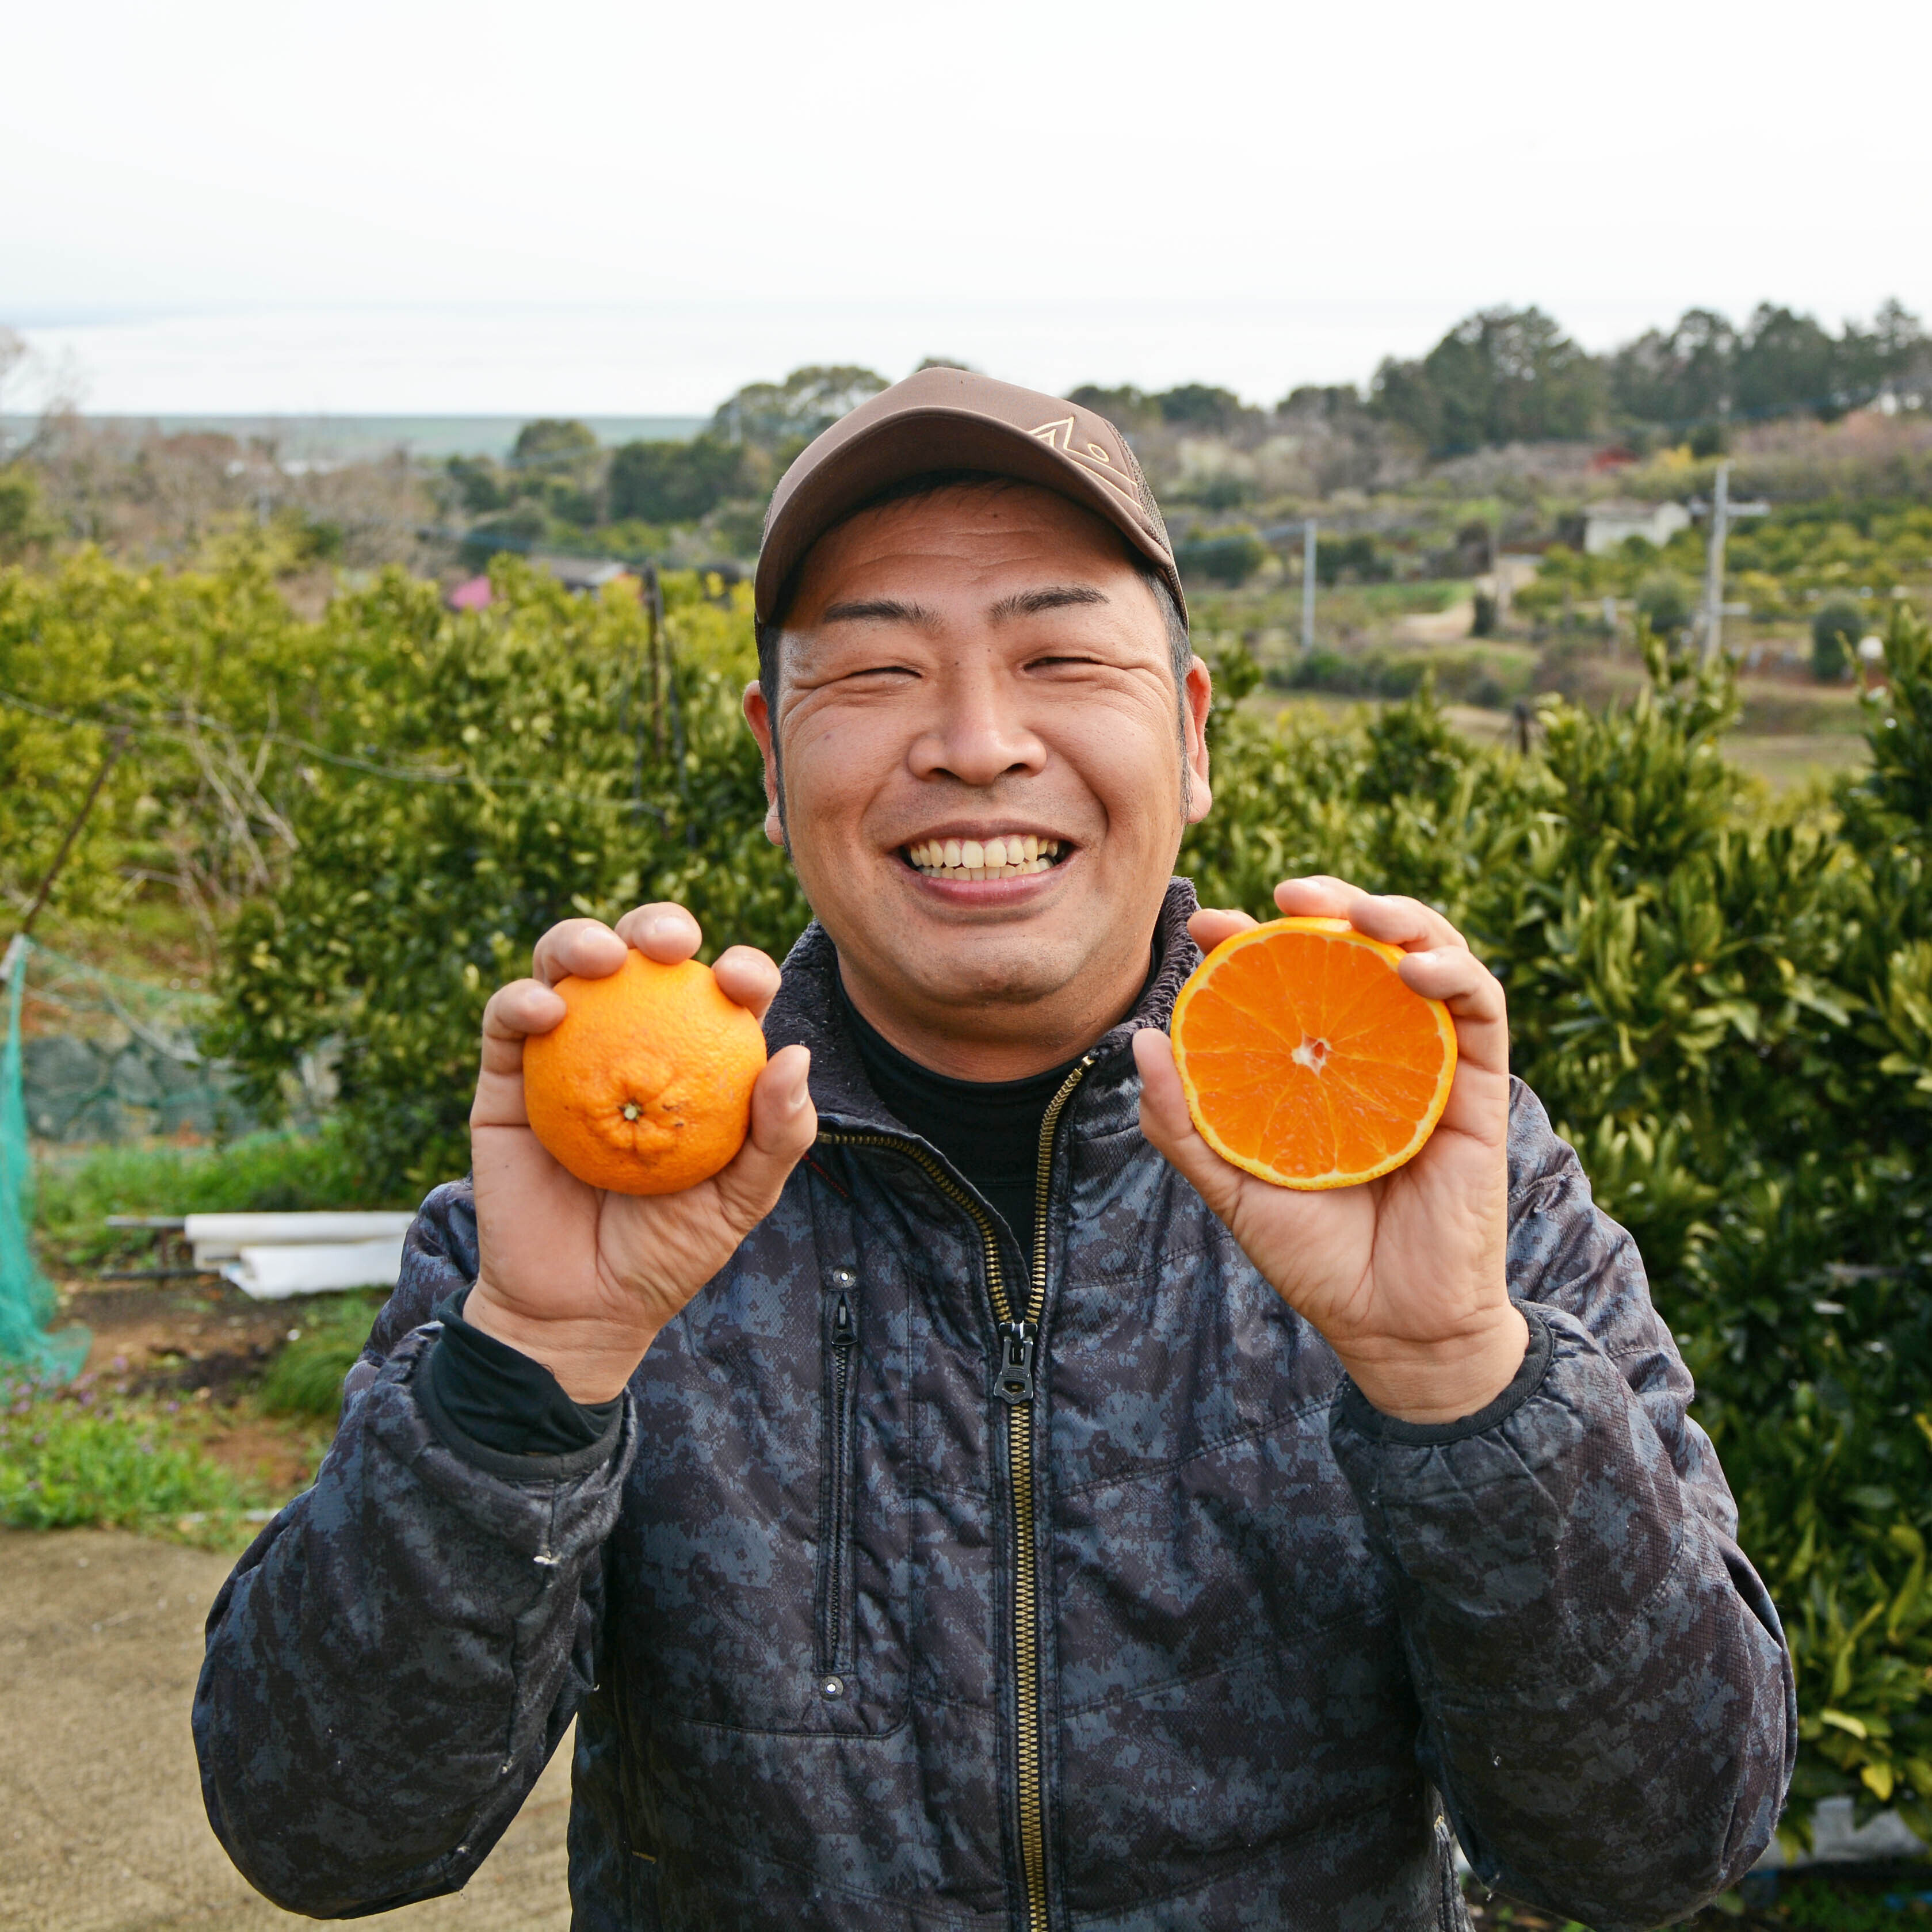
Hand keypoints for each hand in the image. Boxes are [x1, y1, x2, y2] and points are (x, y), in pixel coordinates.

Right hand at [464, 905, 815, 1400]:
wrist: (579, 1309)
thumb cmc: (668, 1253)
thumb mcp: (741, 1201)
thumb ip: (779, 1135)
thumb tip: (797, 1053)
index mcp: (693, 1059)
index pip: (718, 994)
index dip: (737, 969)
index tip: (742, 980)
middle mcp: (629, 1042)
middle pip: (640, 958)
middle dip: (657, 925)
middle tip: (670, 941)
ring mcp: (563, 1053)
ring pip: (566, 967)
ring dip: (581, 941)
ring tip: (602, 956)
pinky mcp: (505, 1078)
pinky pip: (507, 1020)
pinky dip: (522, 999)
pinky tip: (545, 1007)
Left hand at [1133, 876, 1524, 1423]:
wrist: (1391, 1326)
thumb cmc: (1315, 1257)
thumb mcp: (1233, 1186)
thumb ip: (1184, 1123)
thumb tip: (1141, 1040)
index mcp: (1318, 1064)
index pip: (1290, 979)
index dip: (1250, 939)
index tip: (1205, 923)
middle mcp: (1375, 1050)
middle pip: (1362, 948)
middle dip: (1330, 902)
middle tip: (1286, 892)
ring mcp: (1432, 1062)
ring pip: (1430, 955)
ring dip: (1400, 917)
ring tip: (1357, 912)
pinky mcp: (1481, 1087)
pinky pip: (1481, 1007)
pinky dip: (1453, 970)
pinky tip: (1411, 966)